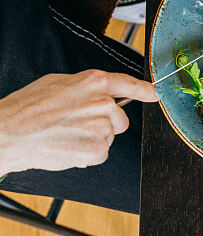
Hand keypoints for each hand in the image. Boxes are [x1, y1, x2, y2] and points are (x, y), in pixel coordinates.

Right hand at [0, 71, 156, 175]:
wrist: (10, 133)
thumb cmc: (27, 108)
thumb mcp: (57, 84)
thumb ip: (86, 87)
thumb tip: (103, 92)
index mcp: (94, 82)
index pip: (128, 84)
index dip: (144, 90)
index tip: (154, 94)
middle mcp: (103, 103)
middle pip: (120, 119)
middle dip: (105, 124)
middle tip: (76, 124)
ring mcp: (102, 127)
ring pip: (109, 136)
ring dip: (93, 138)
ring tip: (66, 134)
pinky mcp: (99, 149)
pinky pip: (101, 152)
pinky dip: (87, 153)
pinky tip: (68, 146)